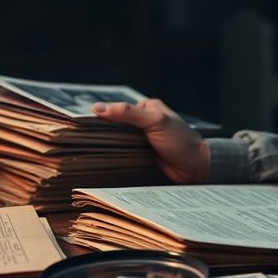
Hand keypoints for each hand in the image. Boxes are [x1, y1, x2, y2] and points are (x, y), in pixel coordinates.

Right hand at [92, 99, 209, 183]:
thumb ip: (128, 113)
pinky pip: (125, 156)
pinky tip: (106, 162)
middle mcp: (143, 123)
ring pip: (119, 142)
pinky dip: (117, 158)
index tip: (82, 125)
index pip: (118, 109)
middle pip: (116, 127)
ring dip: (110, 148)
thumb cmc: (181, 141)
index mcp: (147, 108)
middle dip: (104, 134)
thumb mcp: (155, 121)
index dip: (102, 116)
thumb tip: (98, 108)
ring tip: (90, 153)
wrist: (195, 168)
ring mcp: (142, 141)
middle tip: (84, 142)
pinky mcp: (142, 157)